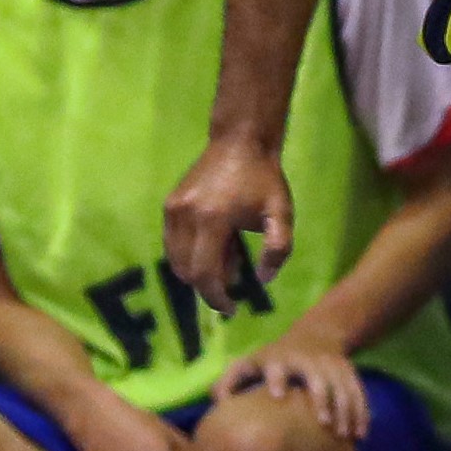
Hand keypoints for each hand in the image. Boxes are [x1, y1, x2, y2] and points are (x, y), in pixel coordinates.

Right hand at [165, 137, 290, 313]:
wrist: (240, 141)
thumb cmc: (265, 179)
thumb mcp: (282, 213)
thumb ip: (277, 249)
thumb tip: (262, 280)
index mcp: (213, 220)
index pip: (205, 274)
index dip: (216, 298)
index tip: (231, 309)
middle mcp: (186, 216)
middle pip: (187, 271)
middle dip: (208, 286)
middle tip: (233, 281)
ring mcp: (173, 209)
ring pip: (176, 260)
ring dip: (198, 271)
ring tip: (228, 258)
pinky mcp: (169, 205)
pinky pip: (173, 244)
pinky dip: (189, 255)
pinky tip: (215, 245)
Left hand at [220, 334, 369, 441]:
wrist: (316, 334)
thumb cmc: (273, 359)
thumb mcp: (248, 363)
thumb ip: (228, 383)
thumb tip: (218, 405)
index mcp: (280, 358)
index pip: (278, 365)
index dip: (277, 377)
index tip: (277, 395)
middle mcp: (307, 360)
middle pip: (318, 376)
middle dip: (322, 398)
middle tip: (323, 423)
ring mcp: (332, 365)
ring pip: (343, 386)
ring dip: (346, 410)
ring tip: (344, 436)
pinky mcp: (349, 371)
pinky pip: (359, 392)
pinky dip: (362, 412)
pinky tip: (361, 434)